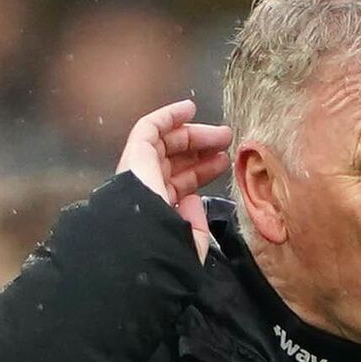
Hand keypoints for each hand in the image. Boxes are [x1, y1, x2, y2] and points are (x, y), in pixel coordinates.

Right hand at [115, 100, 231, 262]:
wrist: (141, 250)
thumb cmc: (168, 253)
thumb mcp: (190, 243)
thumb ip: (195, 225)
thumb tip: (194, 199)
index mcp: (159, 211)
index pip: (180, 184)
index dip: (202, 171)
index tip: (224, 162)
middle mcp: (147, 190)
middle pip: (175, 161)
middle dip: (202, 149)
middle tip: (226, 142)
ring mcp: (139, 172)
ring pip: (165, 144)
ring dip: (193, 133)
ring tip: (221, 132)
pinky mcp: (134, 156)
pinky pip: (148, 129)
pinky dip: (168, 116)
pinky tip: (188, 108)